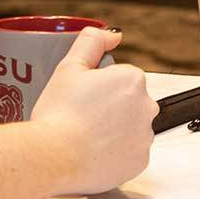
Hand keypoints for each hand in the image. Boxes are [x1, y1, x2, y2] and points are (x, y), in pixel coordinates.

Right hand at [27, 26, 157, 194]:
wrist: (53, 158)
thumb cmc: (59, 114)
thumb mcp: (69, 67)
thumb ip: (92, 41)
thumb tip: (113, 35)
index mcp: (133, 79)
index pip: (121, 78)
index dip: (99, 86)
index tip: (83, 97)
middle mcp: (146, 107)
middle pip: (129, 102)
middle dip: (110, 107)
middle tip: (82, 116)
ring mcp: (144, 137)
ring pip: (130, 128)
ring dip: (114, 130)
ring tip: (85, 136)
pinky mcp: (139, 163)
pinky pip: (129, 154)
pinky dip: (115, 154)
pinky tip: (94, 152)